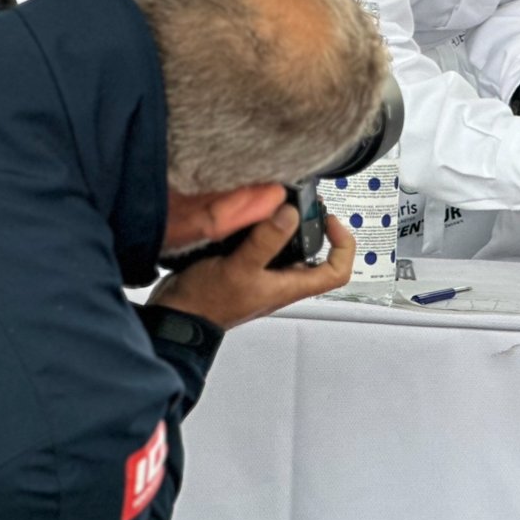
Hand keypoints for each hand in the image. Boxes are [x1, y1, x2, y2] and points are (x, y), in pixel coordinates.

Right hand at [146, 206, 354, 330]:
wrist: (176, 316)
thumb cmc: (207, 303)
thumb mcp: (239, 268)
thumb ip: (266, 241)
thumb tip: (291, 214)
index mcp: (290, 285)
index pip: (337, 271)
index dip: (343, 245)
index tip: (330, 221)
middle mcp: (281, 280)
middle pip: (315, 254)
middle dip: (313, 225)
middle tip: (303, 203)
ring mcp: (264, 274)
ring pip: (288, 246)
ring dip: (287, 224)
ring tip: (278, 203)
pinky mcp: (246, 266)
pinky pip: (265, 244)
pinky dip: (264, 227)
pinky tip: (253, 213)